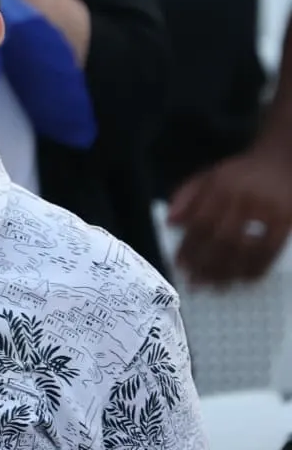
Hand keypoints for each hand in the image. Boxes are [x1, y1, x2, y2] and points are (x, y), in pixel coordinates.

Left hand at [167, 145, 291, 284]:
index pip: (199, 222)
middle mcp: (239, 198)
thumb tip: (169, 222)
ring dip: (229, 271)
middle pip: (220, 238)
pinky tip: (245, 280)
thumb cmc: (241, 173)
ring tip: (217, 288)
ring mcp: (264, 210)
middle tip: (196, 284)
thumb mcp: (209, 175)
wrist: (281, 161)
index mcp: (217, 187)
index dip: (188, 246)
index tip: (180, 266)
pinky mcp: (284, 220)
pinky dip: (256, 268)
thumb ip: (187, 195)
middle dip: (206, 265)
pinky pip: (269, 250)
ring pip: (244, 247)